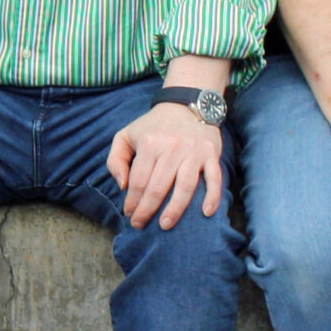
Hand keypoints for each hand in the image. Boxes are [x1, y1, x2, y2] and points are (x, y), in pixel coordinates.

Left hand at [109, 102, 224, 229]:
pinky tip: (206, 212)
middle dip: (147, 210)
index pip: (138, 180)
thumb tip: (122, 186)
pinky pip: (215, 178)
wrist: (186, 105)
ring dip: (175, 209)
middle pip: (158, 187)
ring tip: (165, 225)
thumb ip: (115, 159)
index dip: (132, 201)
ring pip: (185, 186)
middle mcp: (172, 148)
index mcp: (149, 143)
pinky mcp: (211, 154)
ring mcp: (193, 152)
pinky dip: (212, 196)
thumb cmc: (153, 126)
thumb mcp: (125, 135)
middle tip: (140, 224)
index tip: (129, 214)